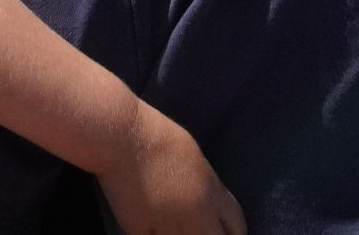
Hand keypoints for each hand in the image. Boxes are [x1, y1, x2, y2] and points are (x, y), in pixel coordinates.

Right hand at [95, 105, 245, 234]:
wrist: (120, 134)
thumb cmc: (156, 135)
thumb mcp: (193, 157)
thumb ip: (205, 185)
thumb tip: (208, 203)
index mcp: (212, 191)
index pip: (237, 227)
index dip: (233, 234)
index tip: (222, 232)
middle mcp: (196, 214)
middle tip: (195, 230)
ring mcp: (170, 224)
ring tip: (171, 226)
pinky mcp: (142, 230)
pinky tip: (150, 228)